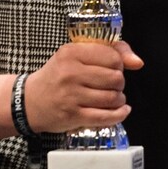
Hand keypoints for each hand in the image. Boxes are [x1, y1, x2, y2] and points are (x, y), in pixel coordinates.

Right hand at [25, 41, 143, 134]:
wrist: (30, 101)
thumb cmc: (57, 76)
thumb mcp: (77, 55)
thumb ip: (110, 52)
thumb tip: (138, 62)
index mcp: (71, 53)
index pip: (112, 57)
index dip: (118, 64)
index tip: (111, 69)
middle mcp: (70, 73)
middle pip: (115, 78)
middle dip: (119, 84)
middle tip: (111, 85)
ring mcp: (71, 96)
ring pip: (113, 98)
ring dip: (119, 100)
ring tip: (113, 98)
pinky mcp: (73, 116)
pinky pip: (106, 117)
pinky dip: (119, 115)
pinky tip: (120, 111)